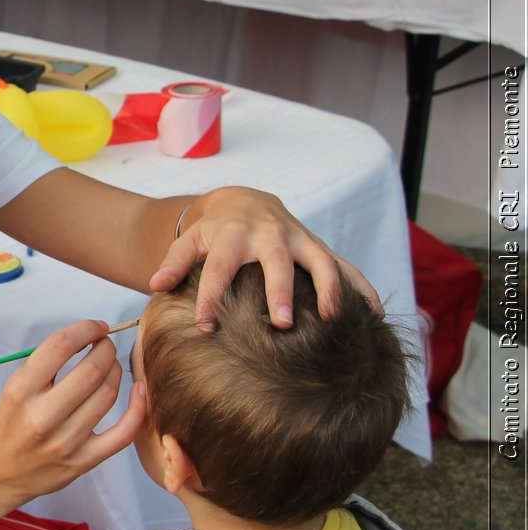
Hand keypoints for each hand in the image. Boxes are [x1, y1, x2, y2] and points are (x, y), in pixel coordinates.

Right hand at [0, 320, 145, 503]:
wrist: (2, 471)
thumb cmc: (13, 422)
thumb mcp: (14, 388)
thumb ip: (45, 363)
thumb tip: (88, 337)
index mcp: (20, 391)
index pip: (59, 346)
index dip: (85, 329)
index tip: (96, 327)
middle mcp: (42, 416)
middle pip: (91, 370)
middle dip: (106, 348)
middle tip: (106, 344)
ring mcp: (65, 441)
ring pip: (108, 394)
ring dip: (116, 371)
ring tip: (111, 365)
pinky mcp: (83, 461)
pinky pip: (123, 432)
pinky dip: (138, 407)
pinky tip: (139, 390)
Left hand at [147, 187, 380, 332]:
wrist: (246, 201)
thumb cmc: (214, 231)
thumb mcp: (189, 241)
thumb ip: (173, 262)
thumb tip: (155, 285)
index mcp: (232, 236)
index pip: (218, 269)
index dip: (211, 298)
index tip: (206, 328)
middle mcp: (268, 235)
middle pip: (275, 262)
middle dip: (280, 291)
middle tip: (282, 323)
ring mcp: (298, 240)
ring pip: (319, 261)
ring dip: (329, 287)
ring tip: (333, 317)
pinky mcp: (319, 247)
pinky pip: (346, 266)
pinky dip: (362, 287)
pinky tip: (374, 314)